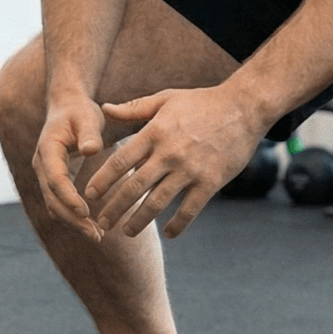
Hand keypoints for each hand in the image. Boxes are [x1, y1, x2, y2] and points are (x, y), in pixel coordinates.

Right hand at [32, 92, 107, 238]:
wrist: (67, 106)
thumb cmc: (80, 111)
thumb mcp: (88, 117)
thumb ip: (89, 133)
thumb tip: (91, 150)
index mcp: (48, 148)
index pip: (55, 178)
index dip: (69, 198)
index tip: (86, 212)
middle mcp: (42, 164)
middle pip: (52, 198)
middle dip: (72, 219)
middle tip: (96, 234)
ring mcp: (45, 173)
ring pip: (53, 205)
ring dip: (72, 222)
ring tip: (97, 235)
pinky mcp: (53, 180)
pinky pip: (58, 203)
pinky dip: (72, 216)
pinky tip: (91, 226)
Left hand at [85, 85, 264, 239]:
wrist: (243, 108)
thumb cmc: (201, 102)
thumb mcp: (165, 99)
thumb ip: (134, 108)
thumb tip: (104, 108)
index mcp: (154, 132)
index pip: (121, 160)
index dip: (103, 179)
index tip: (89, 193)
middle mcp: (169, 153)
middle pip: (134, 186)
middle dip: (115, 207)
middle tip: (101, 222)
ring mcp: (190, 170)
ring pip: (158, 202)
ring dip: (140, 220)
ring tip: (127, 232)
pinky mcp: (210, 182)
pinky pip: (190, 209)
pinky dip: (178, 224)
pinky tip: (169, 233)